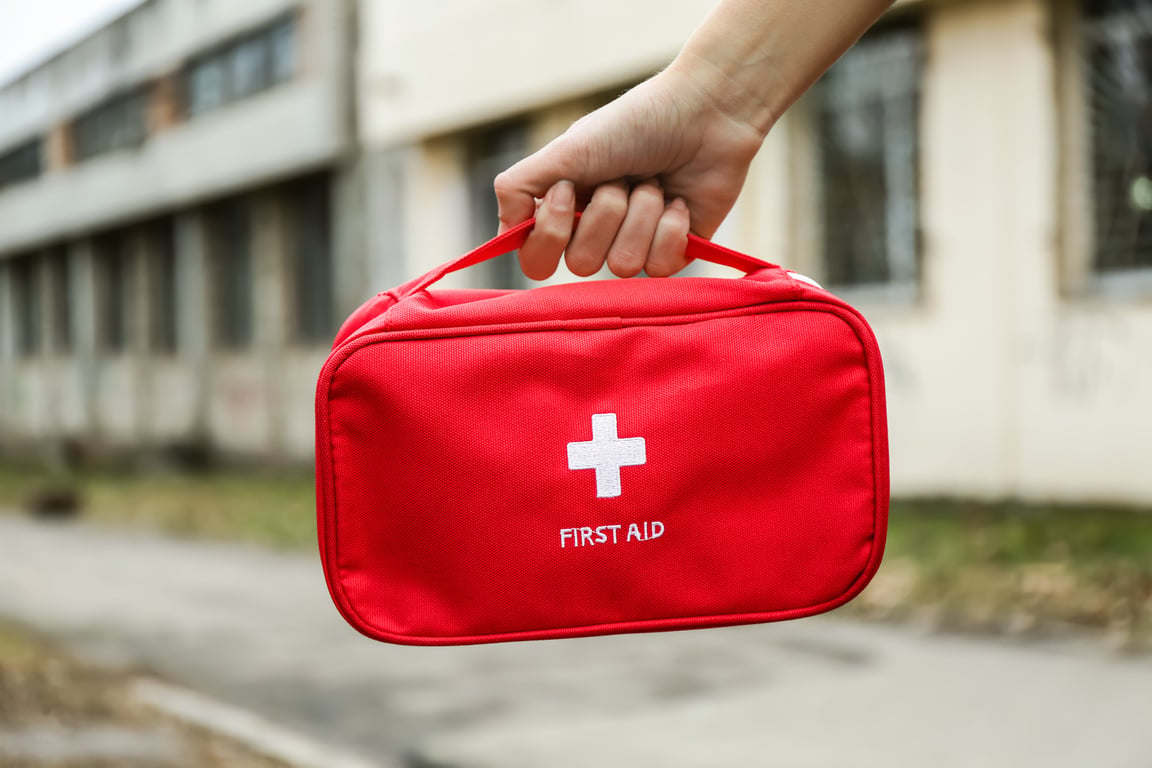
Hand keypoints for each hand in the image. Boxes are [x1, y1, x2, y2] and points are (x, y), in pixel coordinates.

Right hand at [494, 64, 766, 279]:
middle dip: (606, 214)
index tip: (567, 190)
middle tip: (623, 178)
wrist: (705, 113)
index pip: (536, 260)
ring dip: (641, 215)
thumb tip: (503, 236)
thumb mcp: (565, 150)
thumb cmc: (635, 124)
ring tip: (655, 183)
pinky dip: (670, 227)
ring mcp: (635, 245)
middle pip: (580, 263)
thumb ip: (517, 189)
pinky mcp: (673, 253)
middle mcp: (596, 233)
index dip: (551, 233)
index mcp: (564, 209)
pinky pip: (658, 267)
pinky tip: (679, 200)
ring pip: (622, 266)